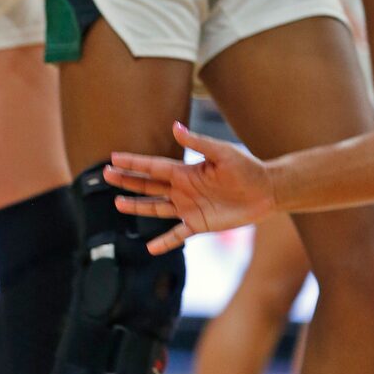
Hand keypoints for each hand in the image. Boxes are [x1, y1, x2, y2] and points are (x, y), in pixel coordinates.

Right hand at [105, 122, 275, 253]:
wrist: (266, 191)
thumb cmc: (247, 168)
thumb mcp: (222, 153)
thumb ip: (198, 142)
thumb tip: (175, 125)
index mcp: (186, 171)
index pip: (153, 166)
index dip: (133, 163)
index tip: (113, 158)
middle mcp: (183, 189)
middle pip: (149, 185)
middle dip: (127, 181)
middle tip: (106, 175)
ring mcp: (189, 207)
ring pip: (156, 208)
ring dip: (137, 207)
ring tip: (117, 205)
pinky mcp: (199, 224)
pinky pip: (177, 235)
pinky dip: (163, 242)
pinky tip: (149, 248)